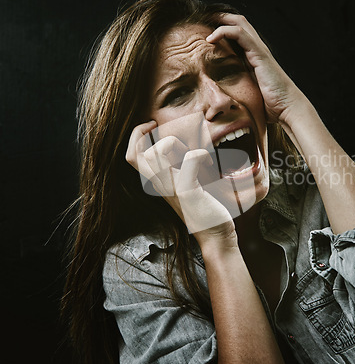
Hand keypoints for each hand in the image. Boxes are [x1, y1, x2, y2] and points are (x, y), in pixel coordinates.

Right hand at [125, 120, 236, 247]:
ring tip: (191, 153)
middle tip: (168, 135)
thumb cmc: (203, 210)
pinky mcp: (187, 191)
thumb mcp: (183, 186)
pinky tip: (208, 163)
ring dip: (174, 143)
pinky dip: (200, 153)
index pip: (130, 156)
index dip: (135, 135)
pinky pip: (189, 159)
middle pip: (133, 154)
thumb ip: (177, 170)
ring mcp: (171, 188)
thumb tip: (181, 150)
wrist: (215, 237)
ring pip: (154, 154)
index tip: (152, 126)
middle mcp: (159, 185)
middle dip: (146, 134)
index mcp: (156, 182)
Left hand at [206, 14, 305, 123]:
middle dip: (220, 17)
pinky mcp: (259, 54)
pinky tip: (210, 38)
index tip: (203, 31)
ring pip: (239, 23)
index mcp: (254, 58)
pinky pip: (239, 34)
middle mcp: (257, 50)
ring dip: (220, 19)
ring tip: (204, 20)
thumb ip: (237, 93)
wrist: (287, 108)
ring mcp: (259, 50)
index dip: (221, 28)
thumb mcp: (248, 96)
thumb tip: (220, 104)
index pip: (237, 34)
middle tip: (202, 18)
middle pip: (238, 23)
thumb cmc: (270, 107)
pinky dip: (224, 31)